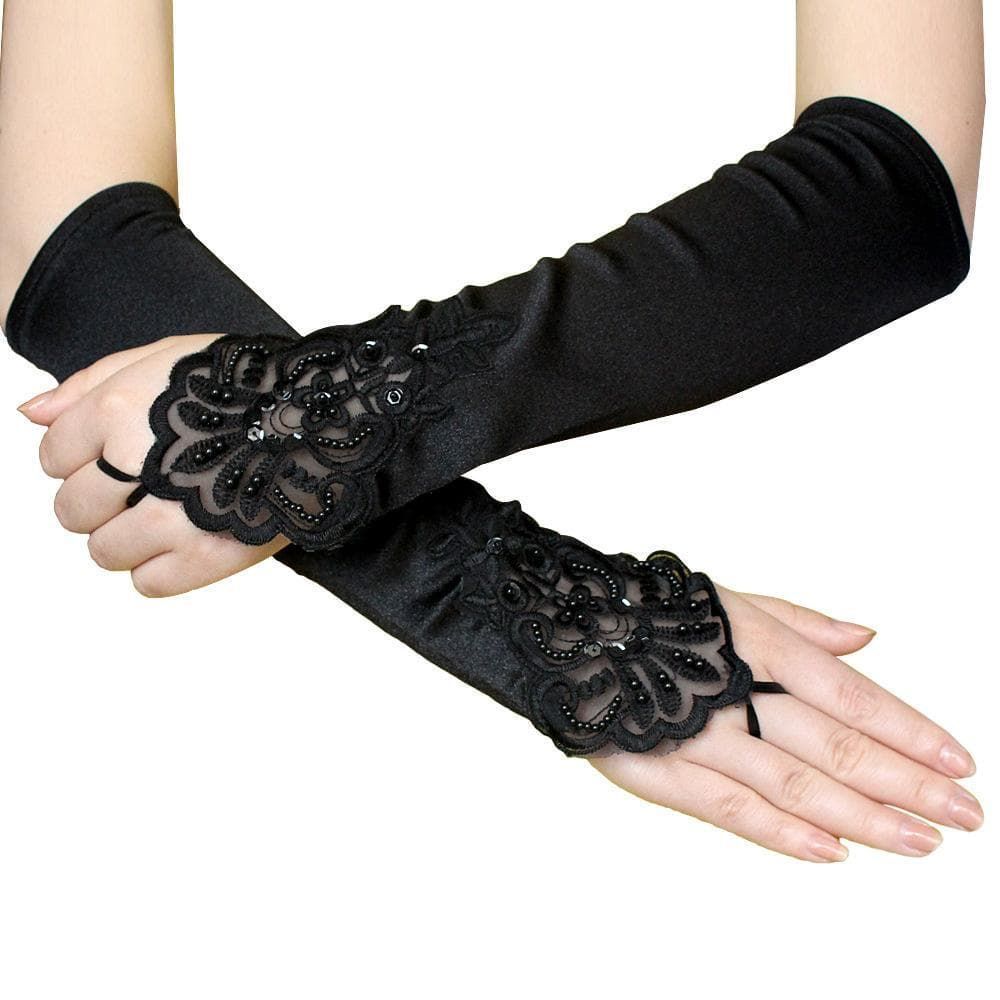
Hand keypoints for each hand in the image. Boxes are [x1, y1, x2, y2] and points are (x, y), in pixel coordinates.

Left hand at [19, 336, 288, 595]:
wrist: (327, 415)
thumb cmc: (247, 383)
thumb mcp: (164, 356)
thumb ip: (89, 383)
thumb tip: (28, 412)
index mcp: (118, 411)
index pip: (53, 457)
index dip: (80, 459)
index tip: (113, 457)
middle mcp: (138, 464)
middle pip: (72, 511)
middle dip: (97, 503)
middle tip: (141, 488)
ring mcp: (175, 514)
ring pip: (104, 553)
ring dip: (125, 539)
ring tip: (166, 516)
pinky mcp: (211, 554)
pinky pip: (149, 583)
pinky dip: (160, 569)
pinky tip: (186, 541)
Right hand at [590, 588, 981, 860]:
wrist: (559, 630)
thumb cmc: (649, 614)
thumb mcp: (726, 601)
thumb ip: (800, 623)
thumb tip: (868, 637)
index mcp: (753, 642)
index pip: (848, 694)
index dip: (907, 728)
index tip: (958, 759)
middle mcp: (731, 691)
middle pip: (833, 745)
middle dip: (906, 782)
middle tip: (966, 814)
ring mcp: (694, 736)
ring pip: (793, 784)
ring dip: (863, 816)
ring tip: (921, 841)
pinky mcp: (656, 772)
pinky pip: (727, 810)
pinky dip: (782, 834)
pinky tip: (832, 852)